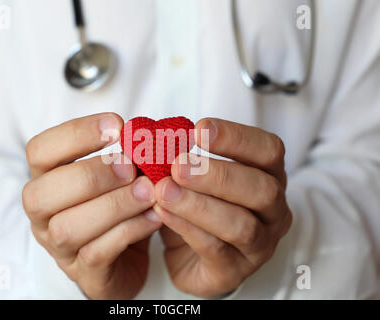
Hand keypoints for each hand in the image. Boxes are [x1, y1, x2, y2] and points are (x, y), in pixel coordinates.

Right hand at [22, 113, 161, 299]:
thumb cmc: (118, 208)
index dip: (75, 134)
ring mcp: (59, 247)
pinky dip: (129, 230)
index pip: (39, 151)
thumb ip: (127, 156)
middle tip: (130, 166)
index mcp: (47, 180)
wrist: (126, 258)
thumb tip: (149, 136)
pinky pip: (98, 252)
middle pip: (42, 194)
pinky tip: (153, 216)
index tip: (117, 126)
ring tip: (148, 191)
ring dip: (113, 205)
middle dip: (92, 175)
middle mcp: (43, 215)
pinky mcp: (83, 273)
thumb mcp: (119, 177)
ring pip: (68, 227)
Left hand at [153, 118, 291, 297]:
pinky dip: (185, 227)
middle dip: (218, 175)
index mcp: (269, 177)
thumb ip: (178, 155)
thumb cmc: (197, 207)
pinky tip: (161, 211)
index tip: (199, 129)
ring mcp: (259, 245)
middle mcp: (274, 211)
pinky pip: (214, 249)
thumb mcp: (193, 177)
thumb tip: (149, 131)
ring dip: (199, 204)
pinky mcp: (235, 271)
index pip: (269, 150)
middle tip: (178, 165)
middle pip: (262, 189)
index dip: (237, 137)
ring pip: (241, 225)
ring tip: (164, 190)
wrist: (192, 257)